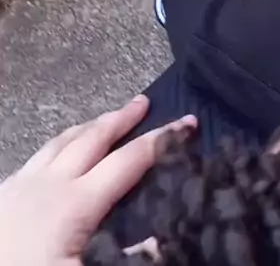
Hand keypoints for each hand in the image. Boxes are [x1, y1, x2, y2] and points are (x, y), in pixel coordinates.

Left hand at [0, 94, 194, 265]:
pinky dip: (60, 143)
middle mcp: (51, 182)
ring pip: (63, 140)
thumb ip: (124, 260)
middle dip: (123, 118)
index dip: (162, 140)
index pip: (129, 160)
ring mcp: (23, 183)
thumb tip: (161, 241)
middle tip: (144, 102)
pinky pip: (39, 154)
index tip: (188, 123)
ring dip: (90, 125)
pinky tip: (59, 151)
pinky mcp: (4, 192)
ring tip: (106, 118)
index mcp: (77, 202)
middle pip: (94, 138)